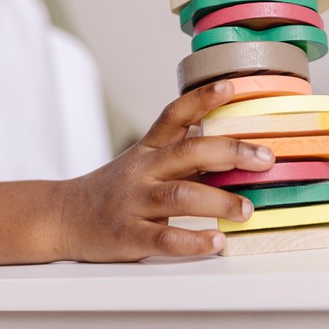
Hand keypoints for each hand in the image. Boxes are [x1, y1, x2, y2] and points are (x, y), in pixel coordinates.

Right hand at [55, 80, 273, 261]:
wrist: (63, 217)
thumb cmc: (119, 188)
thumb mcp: (147, 161)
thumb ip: (185, 153)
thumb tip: (235, 143)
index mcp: (150, 147)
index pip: (175, 114)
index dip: (202, 98)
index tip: (231, 86)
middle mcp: (143, 169)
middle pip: (189, 152)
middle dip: (231, 152)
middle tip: (265, 158)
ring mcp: (134, 202)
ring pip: (180, 195)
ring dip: (219, 201)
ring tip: (247, 210)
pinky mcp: (127, 235)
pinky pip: (163, 239)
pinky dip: (193, 241)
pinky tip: (217, 242)